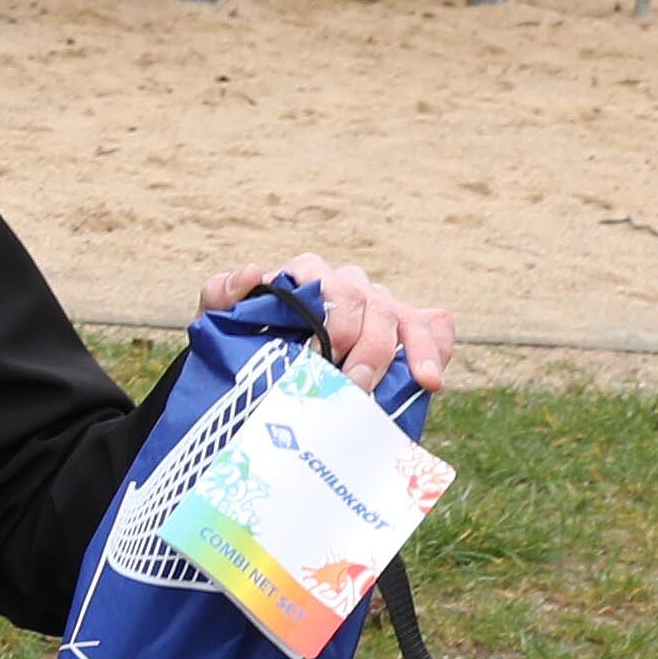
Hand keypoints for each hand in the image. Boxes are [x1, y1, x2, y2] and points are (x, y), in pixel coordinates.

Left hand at [208, 252, 455, 395]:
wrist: (257, 376)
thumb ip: (222, 295)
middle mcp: (347, 286)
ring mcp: (379, 307)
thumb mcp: (217, 322)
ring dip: (414, 349)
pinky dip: (440, 345)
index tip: (327, 355)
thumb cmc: (239, 343)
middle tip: (357, 386)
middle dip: (369, 346)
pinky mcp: (403, 332)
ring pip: (406, 316)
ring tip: (422, 381)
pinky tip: (436, 376)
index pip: (328, 283)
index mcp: (306, 275)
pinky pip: (434, 325)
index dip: (333, 319)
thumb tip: (254, 272)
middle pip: (371, 303)